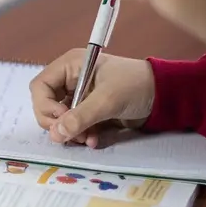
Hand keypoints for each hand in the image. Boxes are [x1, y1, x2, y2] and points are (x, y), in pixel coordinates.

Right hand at [29, 49, 154, 146]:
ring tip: (87, 139)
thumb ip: (80, 117)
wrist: (165, 96)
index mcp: (71, 66)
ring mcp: (80, 96)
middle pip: (46, 105)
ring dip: (71, 132)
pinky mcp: (90, 111)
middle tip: (72, 135)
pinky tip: (94, 140)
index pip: (41, 86)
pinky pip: (75, 126)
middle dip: (58, 123)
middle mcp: (71, 80)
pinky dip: (82, 135)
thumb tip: (55, 134)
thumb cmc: (136, 85)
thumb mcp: (107, 100)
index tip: (62, 119)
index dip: (45, 106)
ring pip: (60, 119)